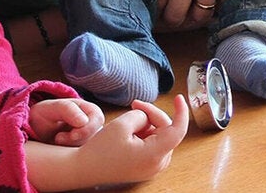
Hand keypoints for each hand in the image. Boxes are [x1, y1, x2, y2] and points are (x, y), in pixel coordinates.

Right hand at [25, 96, 188, 189]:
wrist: (85, 168)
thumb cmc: (101, 149)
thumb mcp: (122, 124)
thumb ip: (142, 115)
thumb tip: (149, 117)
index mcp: (154, 155)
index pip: (178, 131)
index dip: (181, 112)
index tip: (178, 98)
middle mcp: (158, 164)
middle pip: (166, 129)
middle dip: (151, 115)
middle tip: (134, 104)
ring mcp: (153, 167)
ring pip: (160, 136)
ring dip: (147, 124)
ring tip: (127, 124)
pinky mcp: (147, 166)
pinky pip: (154, 144)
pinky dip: (145, 134)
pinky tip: (129, 133)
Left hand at [121, 0, 265, 27]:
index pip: (158, 2)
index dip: (156, 9)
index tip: (156, 9)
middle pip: (177, 16)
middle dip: (173, 18)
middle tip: (172, 13)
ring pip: (200, 16)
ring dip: (194, 15)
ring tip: (191, 9)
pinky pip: (221, 4)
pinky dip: (216, 5)